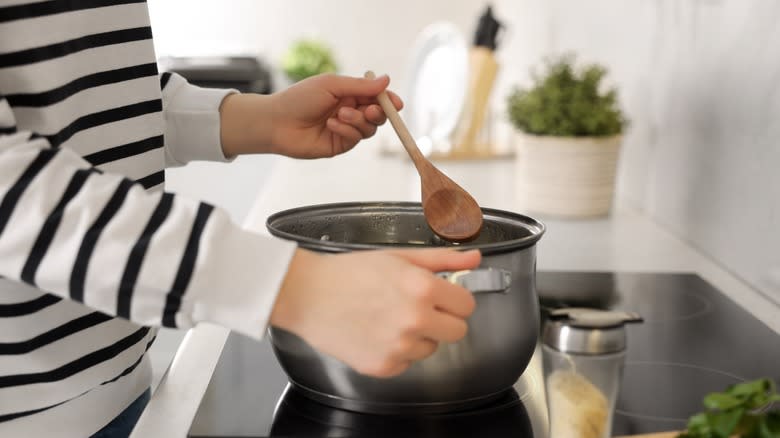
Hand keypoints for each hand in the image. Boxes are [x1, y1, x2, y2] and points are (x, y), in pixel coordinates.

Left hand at [219, 73, 402, 158]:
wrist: (277, 122)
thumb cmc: (300, 98)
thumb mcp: (331, 85)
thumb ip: (360, 86)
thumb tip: (386, 80)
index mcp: (348, 94)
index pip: (376, 97)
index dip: (388, 100)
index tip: (396, 104)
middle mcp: (350, 111)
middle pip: (378, 115)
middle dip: (378, 113)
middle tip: (371, 110)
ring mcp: (346, 129)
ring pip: (369, 129)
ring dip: (358, 121)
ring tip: (340, 115)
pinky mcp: (340, 144)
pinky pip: (355, 139)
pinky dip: (347, 131)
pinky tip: (331, 125)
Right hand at [270, 248, 479, 377]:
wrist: (307, 295)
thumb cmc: (348, 273)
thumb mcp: (399, 257)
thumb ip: (442, 259)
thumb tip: (474, 258)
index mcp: (422, 288)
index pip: (467, 305)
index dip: (455, 299)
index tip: (442, 296)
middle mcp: (415, 320)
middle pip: (457, 331)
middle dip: (443, 319)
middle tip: (418, 307)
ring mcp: (399, 347)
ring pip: (431, 348)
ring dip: (418, 336)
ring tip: (389, 318)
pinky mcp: (383, 367)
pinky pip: (406, 364)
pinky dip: (396, 352)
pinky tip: (377, 333)